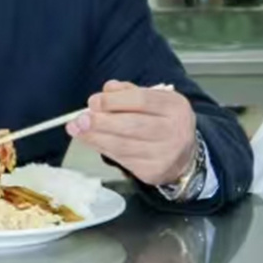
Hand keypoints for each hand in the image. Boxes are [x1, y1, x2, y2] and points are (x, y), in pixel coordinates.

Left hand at [68, 80, 197, 186]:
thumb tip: (106, 91)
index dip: (114, 101)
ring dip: (96, 137)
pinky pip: (122, 160)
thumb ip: (129, 92)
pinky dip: (103, 149)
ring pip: (123, 146)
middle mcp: (174, 131)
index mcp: (174, 106)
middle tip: (80, 119)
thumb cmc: (162, 121)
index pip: (141, 100)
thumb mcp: (153, 99)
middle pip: (132, 125)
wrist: (184, 155)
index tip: (93, 102)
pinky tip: (92, 141)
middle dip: (101, 122)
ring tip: (78, 130)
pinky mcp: (153, 172)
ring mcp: (165, 154)